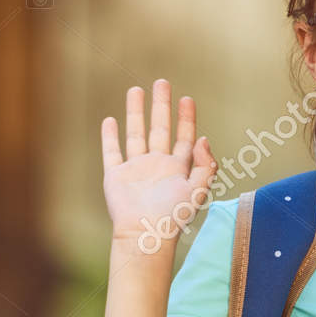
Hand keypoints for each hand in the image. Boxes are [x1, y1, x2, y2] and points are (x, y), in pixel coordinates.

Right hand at [101, 79, 216, 250]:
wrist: (145, 234)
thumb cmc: (173, 217)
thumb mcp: (198, 191)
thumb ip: (205, 165)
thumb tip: (203, 139)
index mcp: (177, 169)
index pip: (183, 137)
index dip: (186, 118)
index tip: (187, 98)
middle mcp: (156, 166)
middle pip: (159, 129)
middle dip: (161, 106)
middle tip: (162, 83)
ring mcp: (135, 170)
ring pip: (135, 134)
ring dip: (136, 113)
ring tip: (135, 90)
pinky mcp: (116, 177)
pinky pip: (112, 152)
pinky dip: (110, 137)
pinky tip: (110, 121)